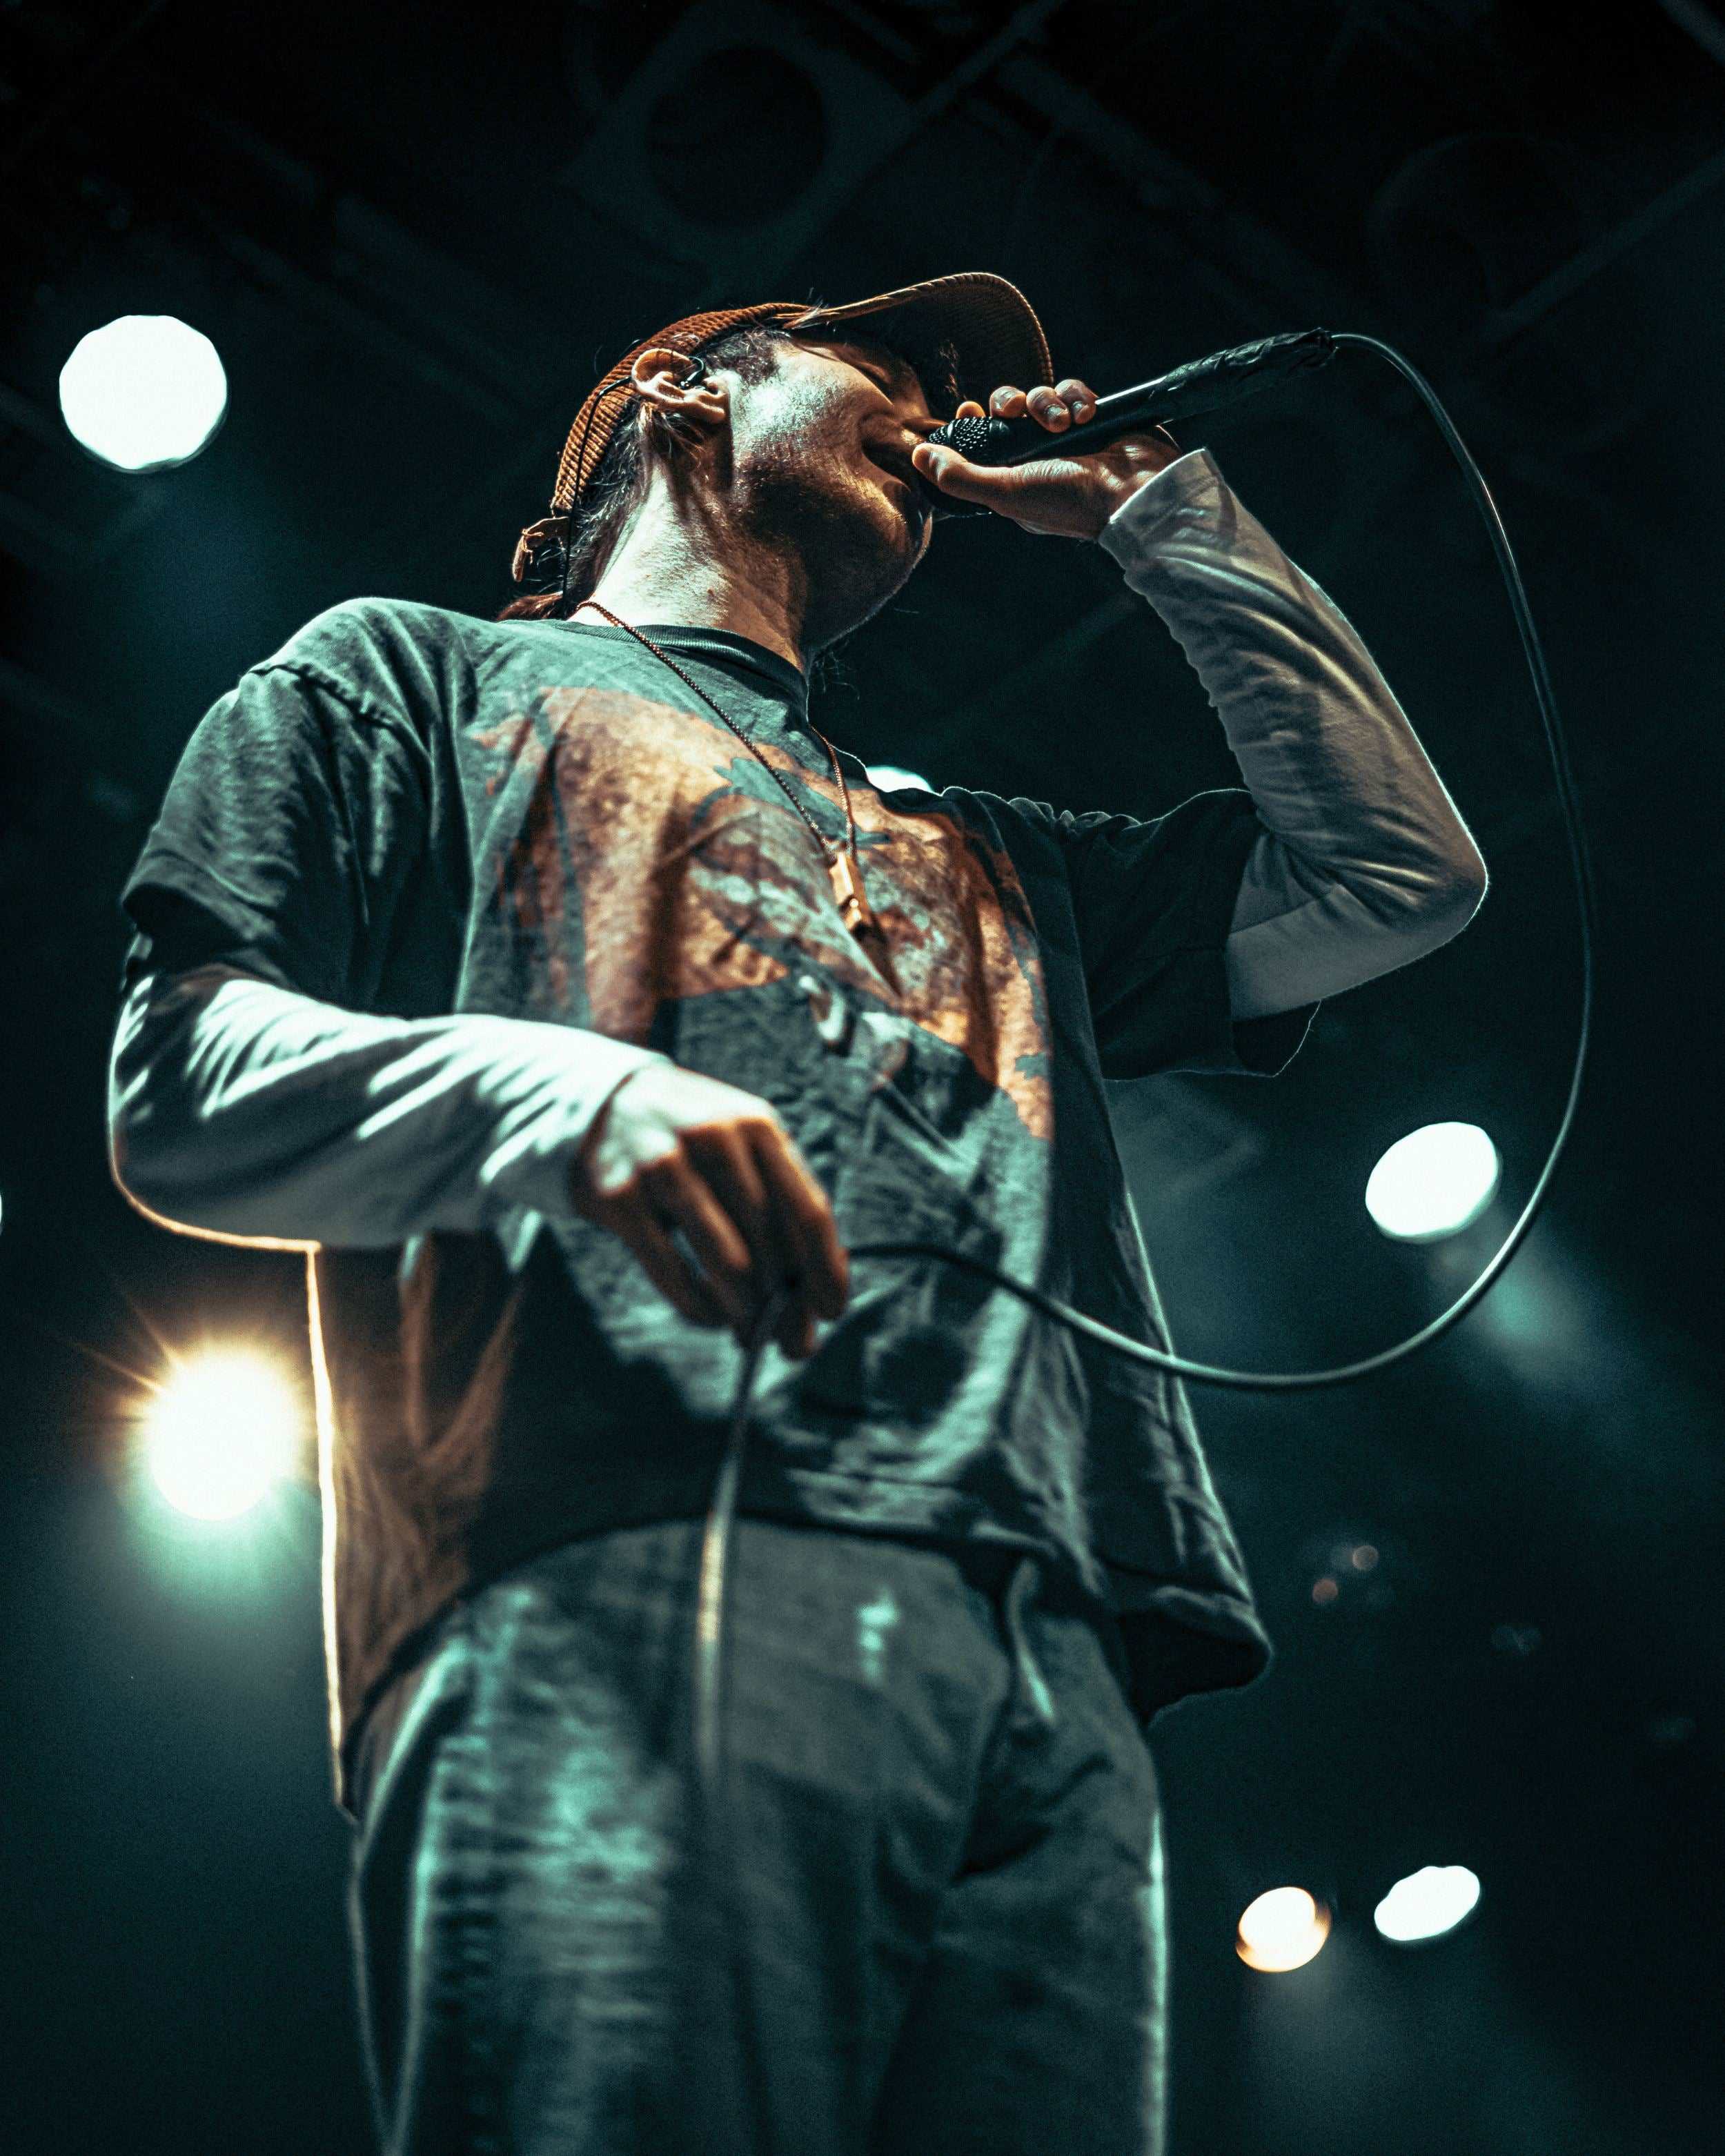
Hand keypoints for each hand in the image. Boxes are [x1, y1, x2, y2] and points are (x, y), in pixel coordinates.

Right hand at [570, 1062, 848, 1358]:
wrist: (599, 1105)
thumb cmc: (694, 1140)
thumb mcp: (742, 1145)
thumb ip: (779, 1200)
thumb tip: (814, 1288)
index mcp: (757, 1125)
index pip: (807, 1210)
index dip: (825, 1269)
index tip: (832, 1311)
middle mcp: (713, 1139)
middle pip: (770, 1242)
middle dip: (788, 1305)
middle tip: (796, 1345)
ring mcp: (662, 1165)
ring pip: (726, 1262)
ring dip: (748, 1312)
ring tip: (755, 1338)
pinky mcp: (619, 1196)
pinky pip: (672, 1270)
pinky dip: (700, 1307)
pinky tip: (713, 1319)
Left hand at [910, 377, 1183, 538]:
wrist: (1132, 492)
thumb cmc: (1070, 501)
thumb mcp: (1006, 493)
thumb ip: (960, 477)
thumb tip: (918, 457)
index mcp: (1013, 476)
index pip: (982, 439)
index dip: (973, 420)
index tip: (970, 409)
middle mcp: (1038, 454)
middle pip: (1008, 408)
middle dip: (1010, 402)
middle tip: (1019, 411)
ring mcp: (1068, 436)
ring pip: (1041, 394)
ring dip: (1048, 402)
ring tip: (1064, 423)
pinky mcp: (1095, 417)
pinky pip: (1075, 390)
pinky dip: (1079, 397)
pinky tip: (1087, 415)